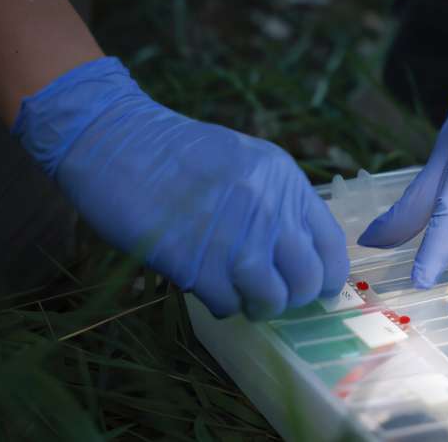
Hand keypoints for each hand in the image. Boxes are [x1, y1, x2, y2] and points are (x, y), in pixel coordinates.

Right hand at [13, 57, 348, 317]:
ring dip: (257, 306)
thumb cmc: (179, 153)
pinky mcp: (197, 263)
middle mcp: (269, 209)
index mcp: (285, 180)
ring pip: (272, 299)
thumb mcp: (246, 163)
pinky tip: (207, 285)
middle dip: (293, 297)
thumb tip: (299, 254)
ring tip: (240, 295)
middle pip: (307, 280)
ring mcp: (234, 237)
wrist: (116, 141)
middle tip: (272, 294)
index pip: (331, 245)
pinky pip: (227, 304)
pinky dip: (220, 303)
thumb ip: (278, 201)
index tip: (318, 289)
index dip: (327, 276)